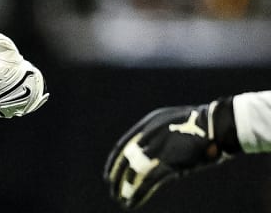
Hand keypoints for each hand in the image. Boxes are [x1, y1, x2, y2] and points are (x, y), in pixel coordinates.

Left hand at [104, 101, 228, 208]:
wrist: (218, 124)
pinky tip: (132, 202)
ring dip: (125, 187)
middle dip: (116, 175)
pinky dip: (139, 193)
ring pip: (134, 172)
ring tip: (119, 199)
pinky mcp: (172, 163)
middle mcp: (150, 136)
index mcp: (148, 124)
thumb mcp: (173, 123)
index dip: (114, 161)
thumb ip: (159, 136)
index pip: (123, 146)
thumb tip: (149, 152)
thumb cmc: (200, 125)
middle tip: (110, 188)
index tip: (108, 174)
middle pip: (126, 160)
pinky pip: (149, 182)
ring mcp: (160, 149)